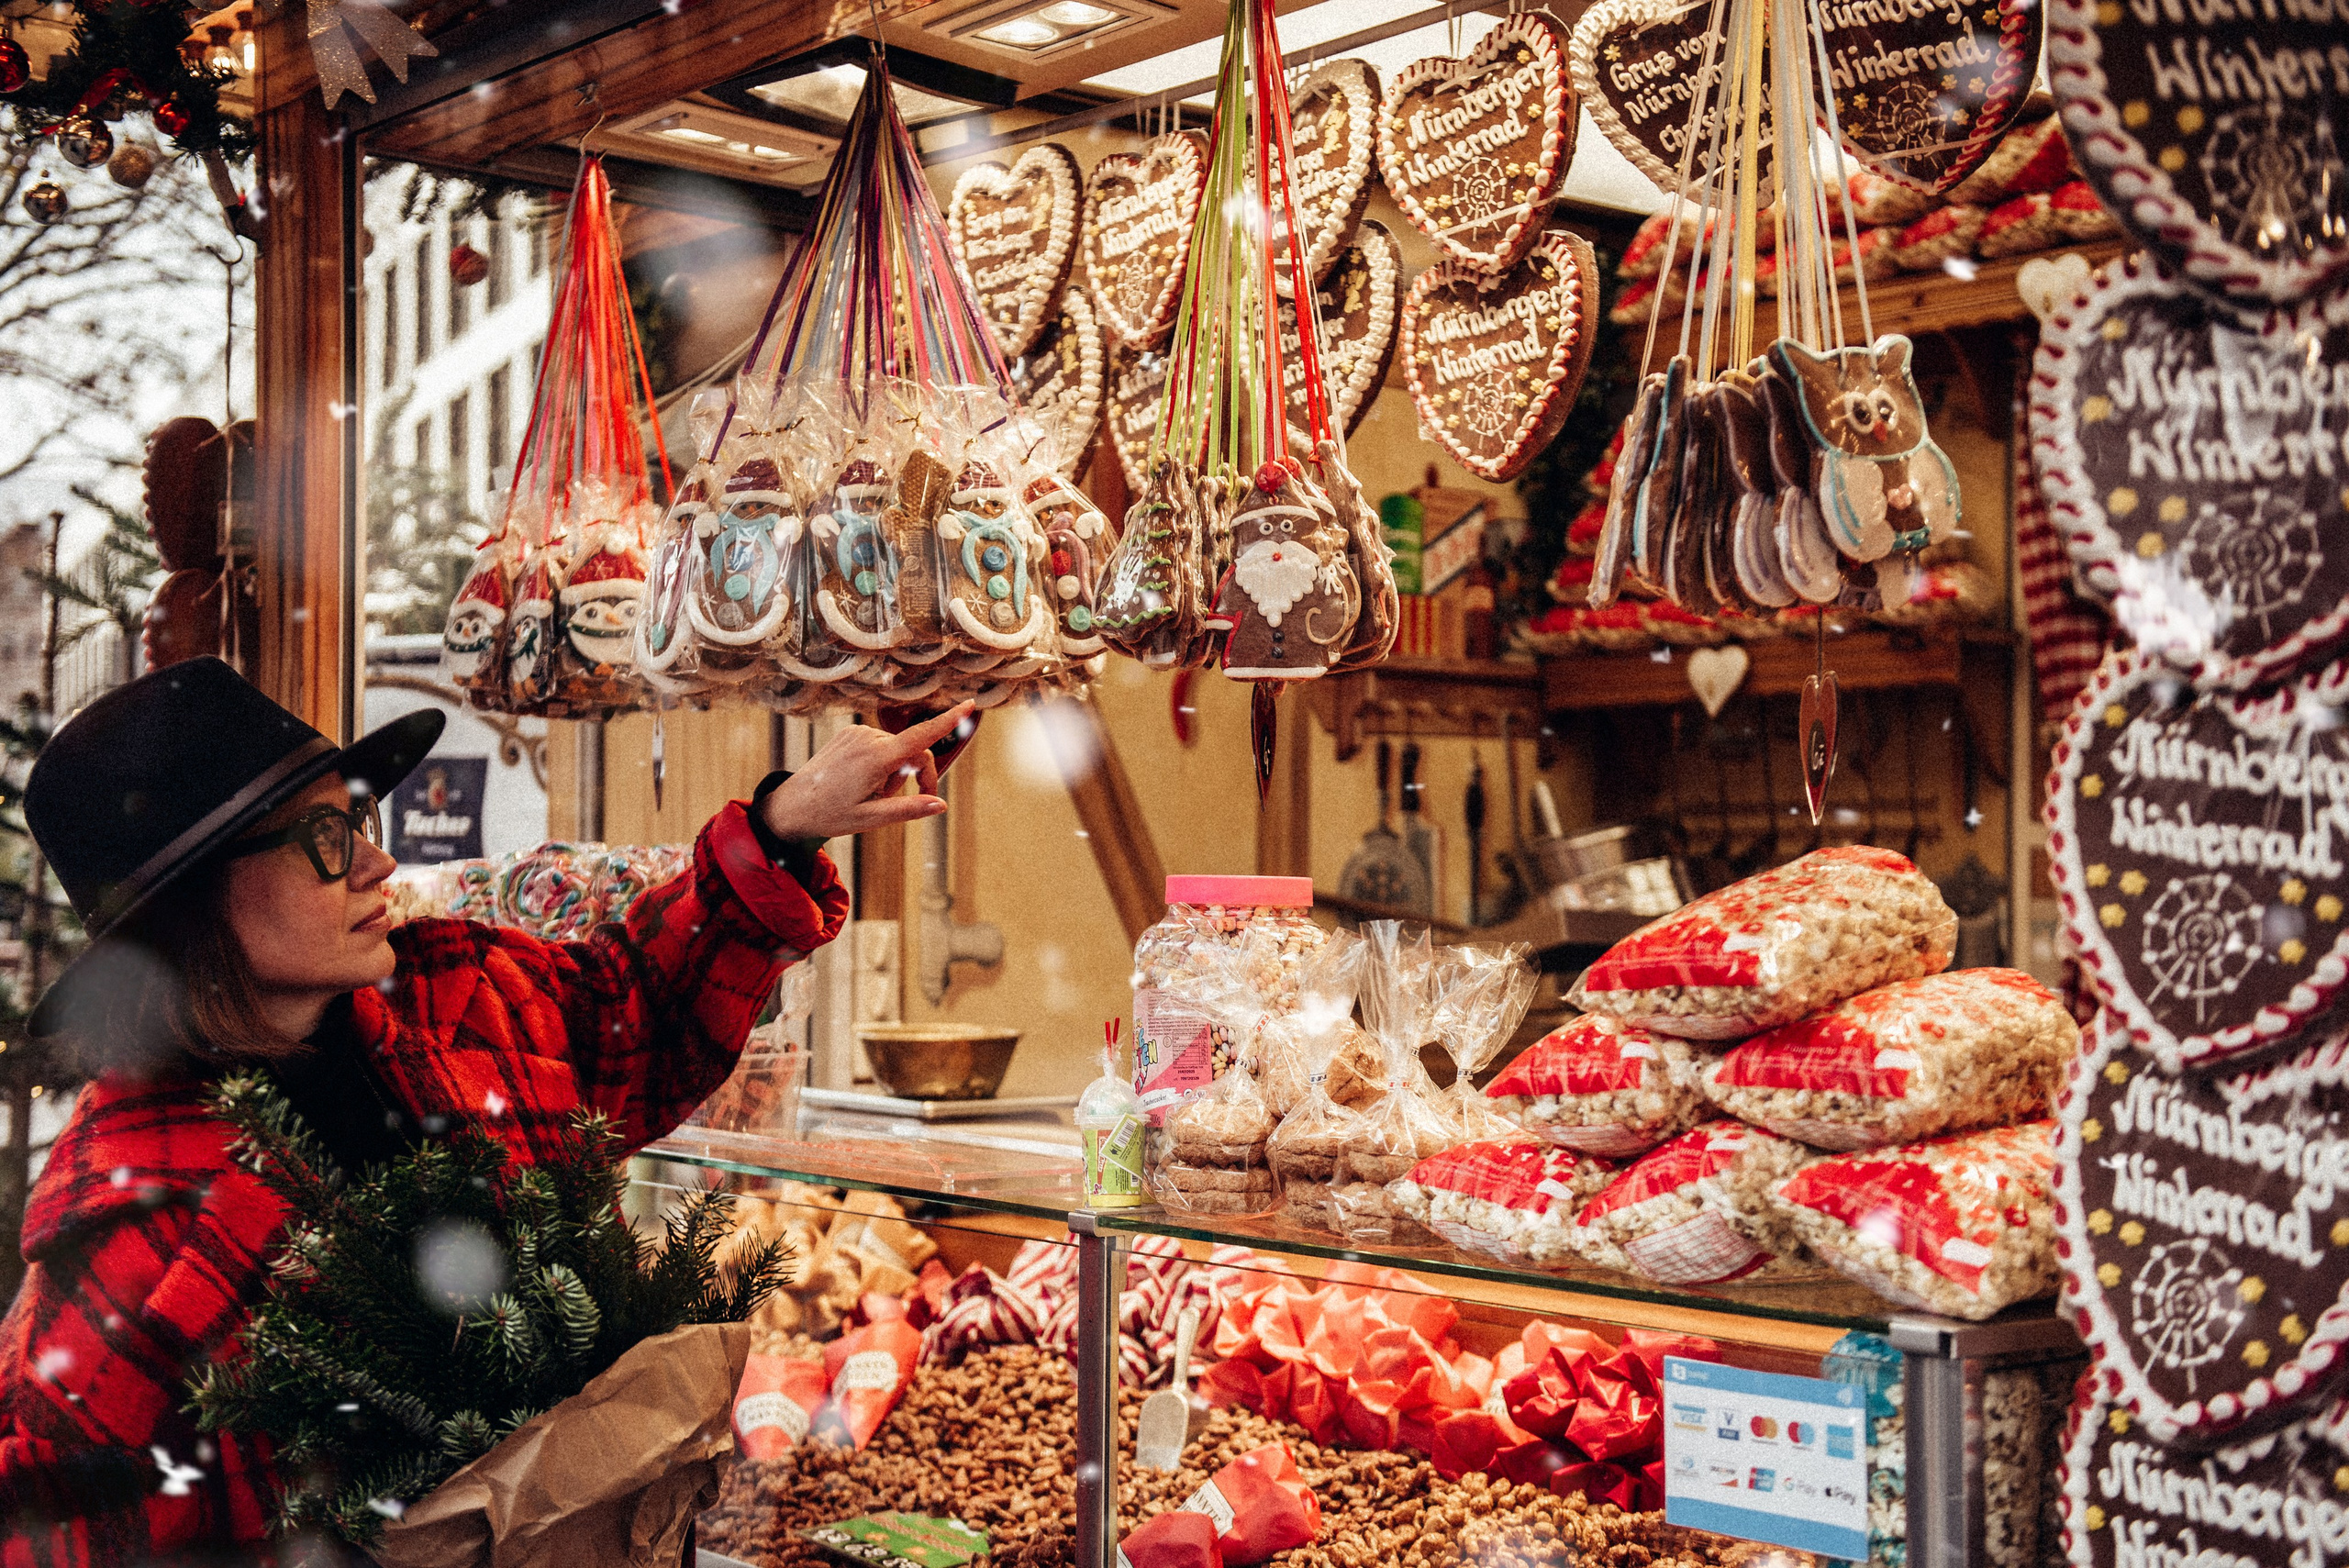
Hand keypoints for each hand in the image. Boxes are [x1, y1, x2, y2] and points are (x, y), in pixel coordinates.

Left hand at [758, 705, 971, 840]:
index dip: (948, 721)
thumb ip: (908, 809)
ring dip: (895, 772)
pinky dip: (882, 762)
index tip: (969, 704)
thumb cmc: (831, 814)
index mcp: (875, 759)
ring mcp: (857, 733)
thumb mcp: (872, 819)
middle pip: (913, 750)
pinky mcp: (851, 734)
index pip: (920, 737)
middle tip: (906, 801)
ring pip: (897, 750)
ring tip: (872, 793)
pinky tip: (863, 780)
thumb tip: (940, 805)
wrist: (794, 804)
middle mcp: (867, 738)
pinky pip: (881, 745)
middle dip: (915, 775)